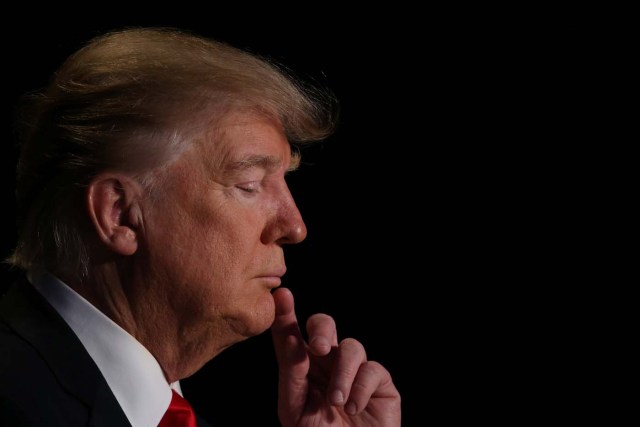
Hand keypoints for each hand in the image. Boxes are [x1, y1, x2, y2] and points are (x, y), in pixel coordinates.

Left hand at [271, 288, 400, 425]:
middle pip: (324, 324)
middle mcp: (327, 361)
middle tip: (319, 348)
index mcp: (303, 365)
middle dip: (321, 329)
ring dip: (343, 374)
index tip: (282, 296)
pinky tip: (353, 407)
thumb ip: (291, 375)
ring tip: (337, 402)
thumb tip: (292, 339)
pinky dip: (361, 388)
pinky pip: (373, 369)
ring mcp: (355, 369)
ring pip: (352, 346)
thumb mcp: (293, 409)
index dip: (286, 314)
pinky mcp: (380, 382)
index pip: (292, 333)